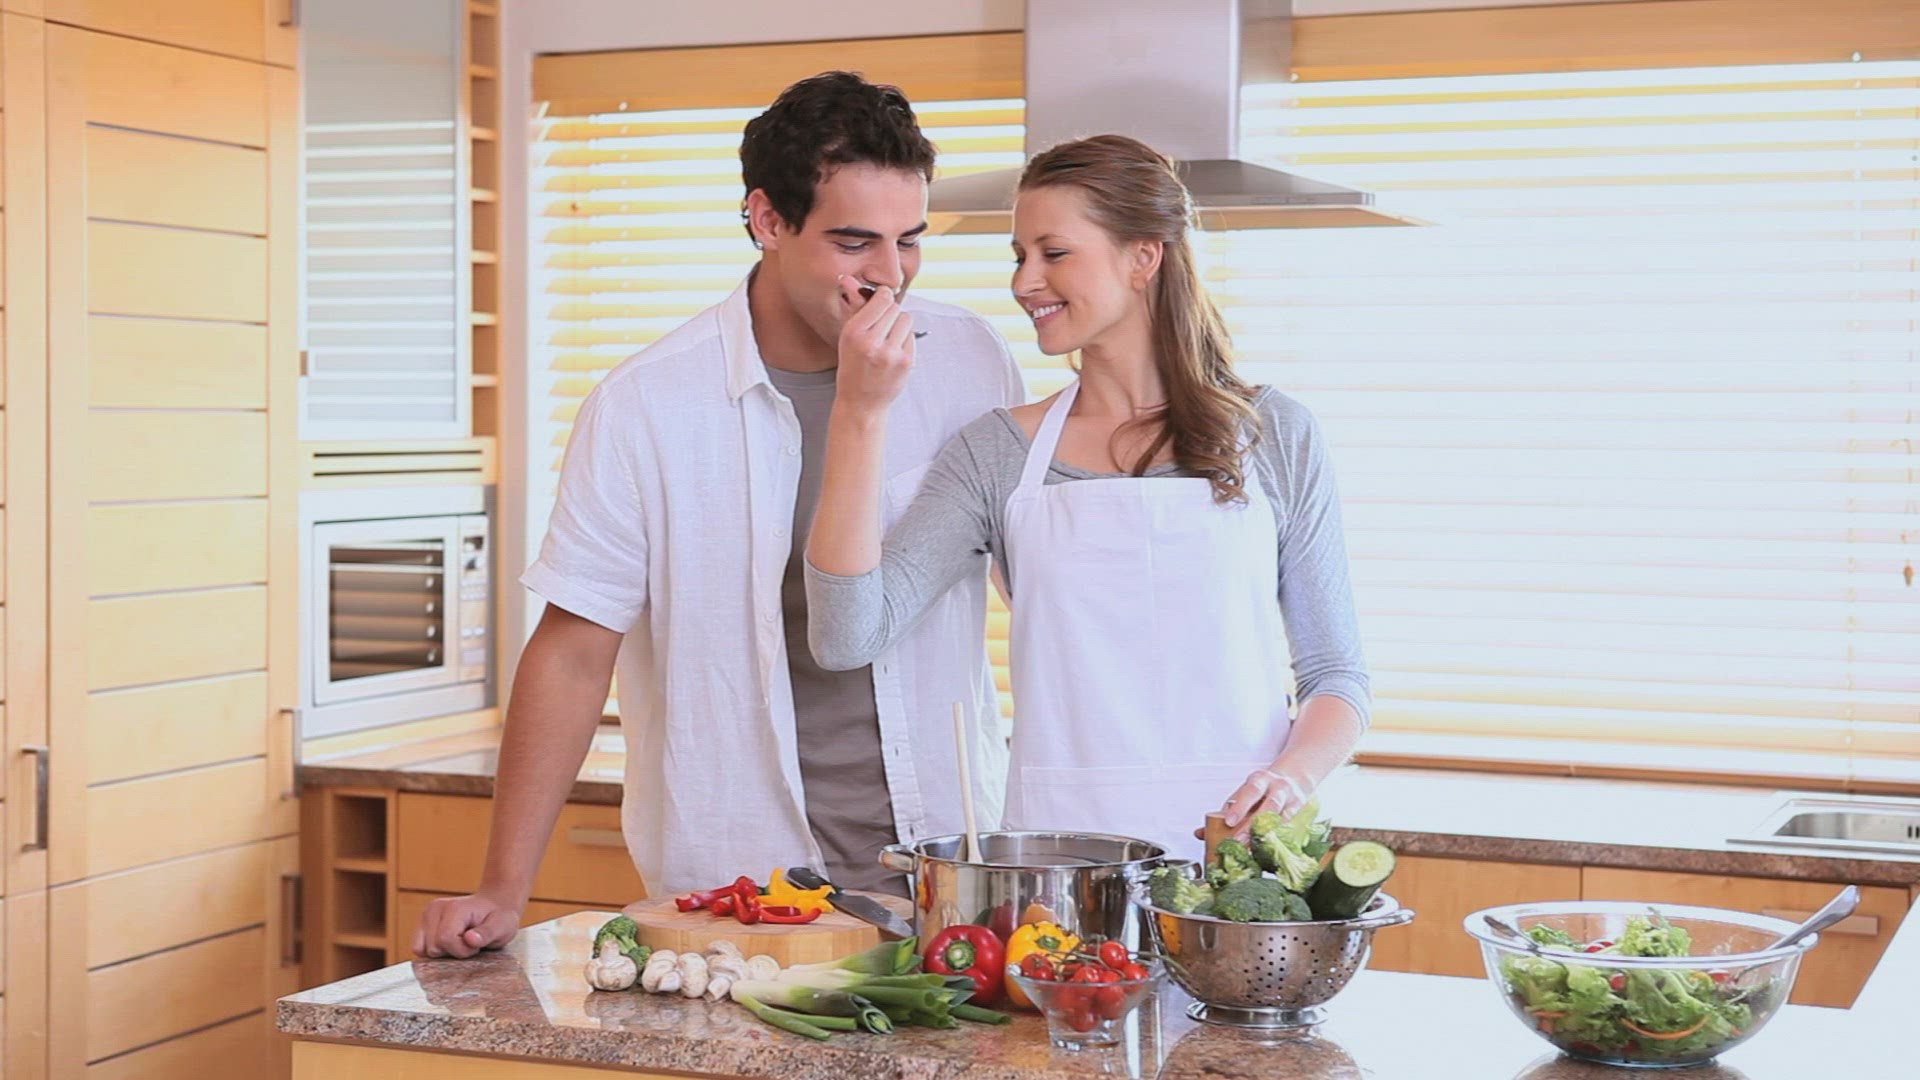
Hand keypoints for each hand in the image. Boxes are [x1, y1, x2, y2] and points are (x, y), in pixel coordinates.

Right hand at [413, 892, 521, 958]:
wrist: (494, 906)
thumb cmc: (499, 918)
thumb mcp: (502, 927)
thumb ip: (487, 933)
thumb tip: (470, 939)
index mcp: (454, 908)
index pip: (446, 940)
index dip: (462, 950)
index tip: (476, 944)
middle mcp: (435, 909)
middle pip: (433, 948)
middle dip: (453, 952)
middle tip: (469, 942)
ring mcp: (426, 915)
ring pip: (423, 950)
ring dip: (444, 952)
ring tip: (460, 941)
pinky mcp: (422, 924)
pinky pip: (418, 948)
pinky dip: (434, 951)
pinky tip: (449, 943)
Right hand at [834, 276, 914, 413]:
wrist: (861, 403)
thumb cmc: (852, 366)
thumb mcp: (847, 337)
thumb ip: (853, 307)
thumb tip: (849, 280)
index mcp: (854, 333)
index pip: (881, 299)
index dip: (882, 297)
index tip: (880, 301)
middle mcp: (872, 343)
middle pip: (895, 307)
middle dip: (889, 313)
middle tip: (881, 327)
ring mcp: (891, 354)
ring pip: (906, 319)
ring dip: (898, 325)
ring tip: (887, 339)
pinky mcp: (906, 362)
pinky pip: (911, 336)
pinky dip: (904, 340)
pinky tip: (892, 353)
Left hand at [1194, 767, 1309, 841]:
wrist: (1292, 780)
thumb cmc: (1261, 791)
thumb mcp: (1242, 795)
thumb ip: (1223, 813)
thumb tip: (1200, 834)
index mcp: (1259, 780)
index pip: (1250, 791)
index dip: (1240, 807)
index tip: (1229, 822)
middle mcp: (1278, 787)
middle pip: (1269, 805)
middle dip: (1253, 824)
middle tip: (1239, 841)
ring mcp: (1291, 799)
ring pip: (1282, 817)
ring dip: (1267, 833)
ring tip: (1253, 849)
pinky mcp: (1300, 811)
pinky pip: (1291, 825)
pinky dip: (1279, 837)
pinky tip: (1268, 848)